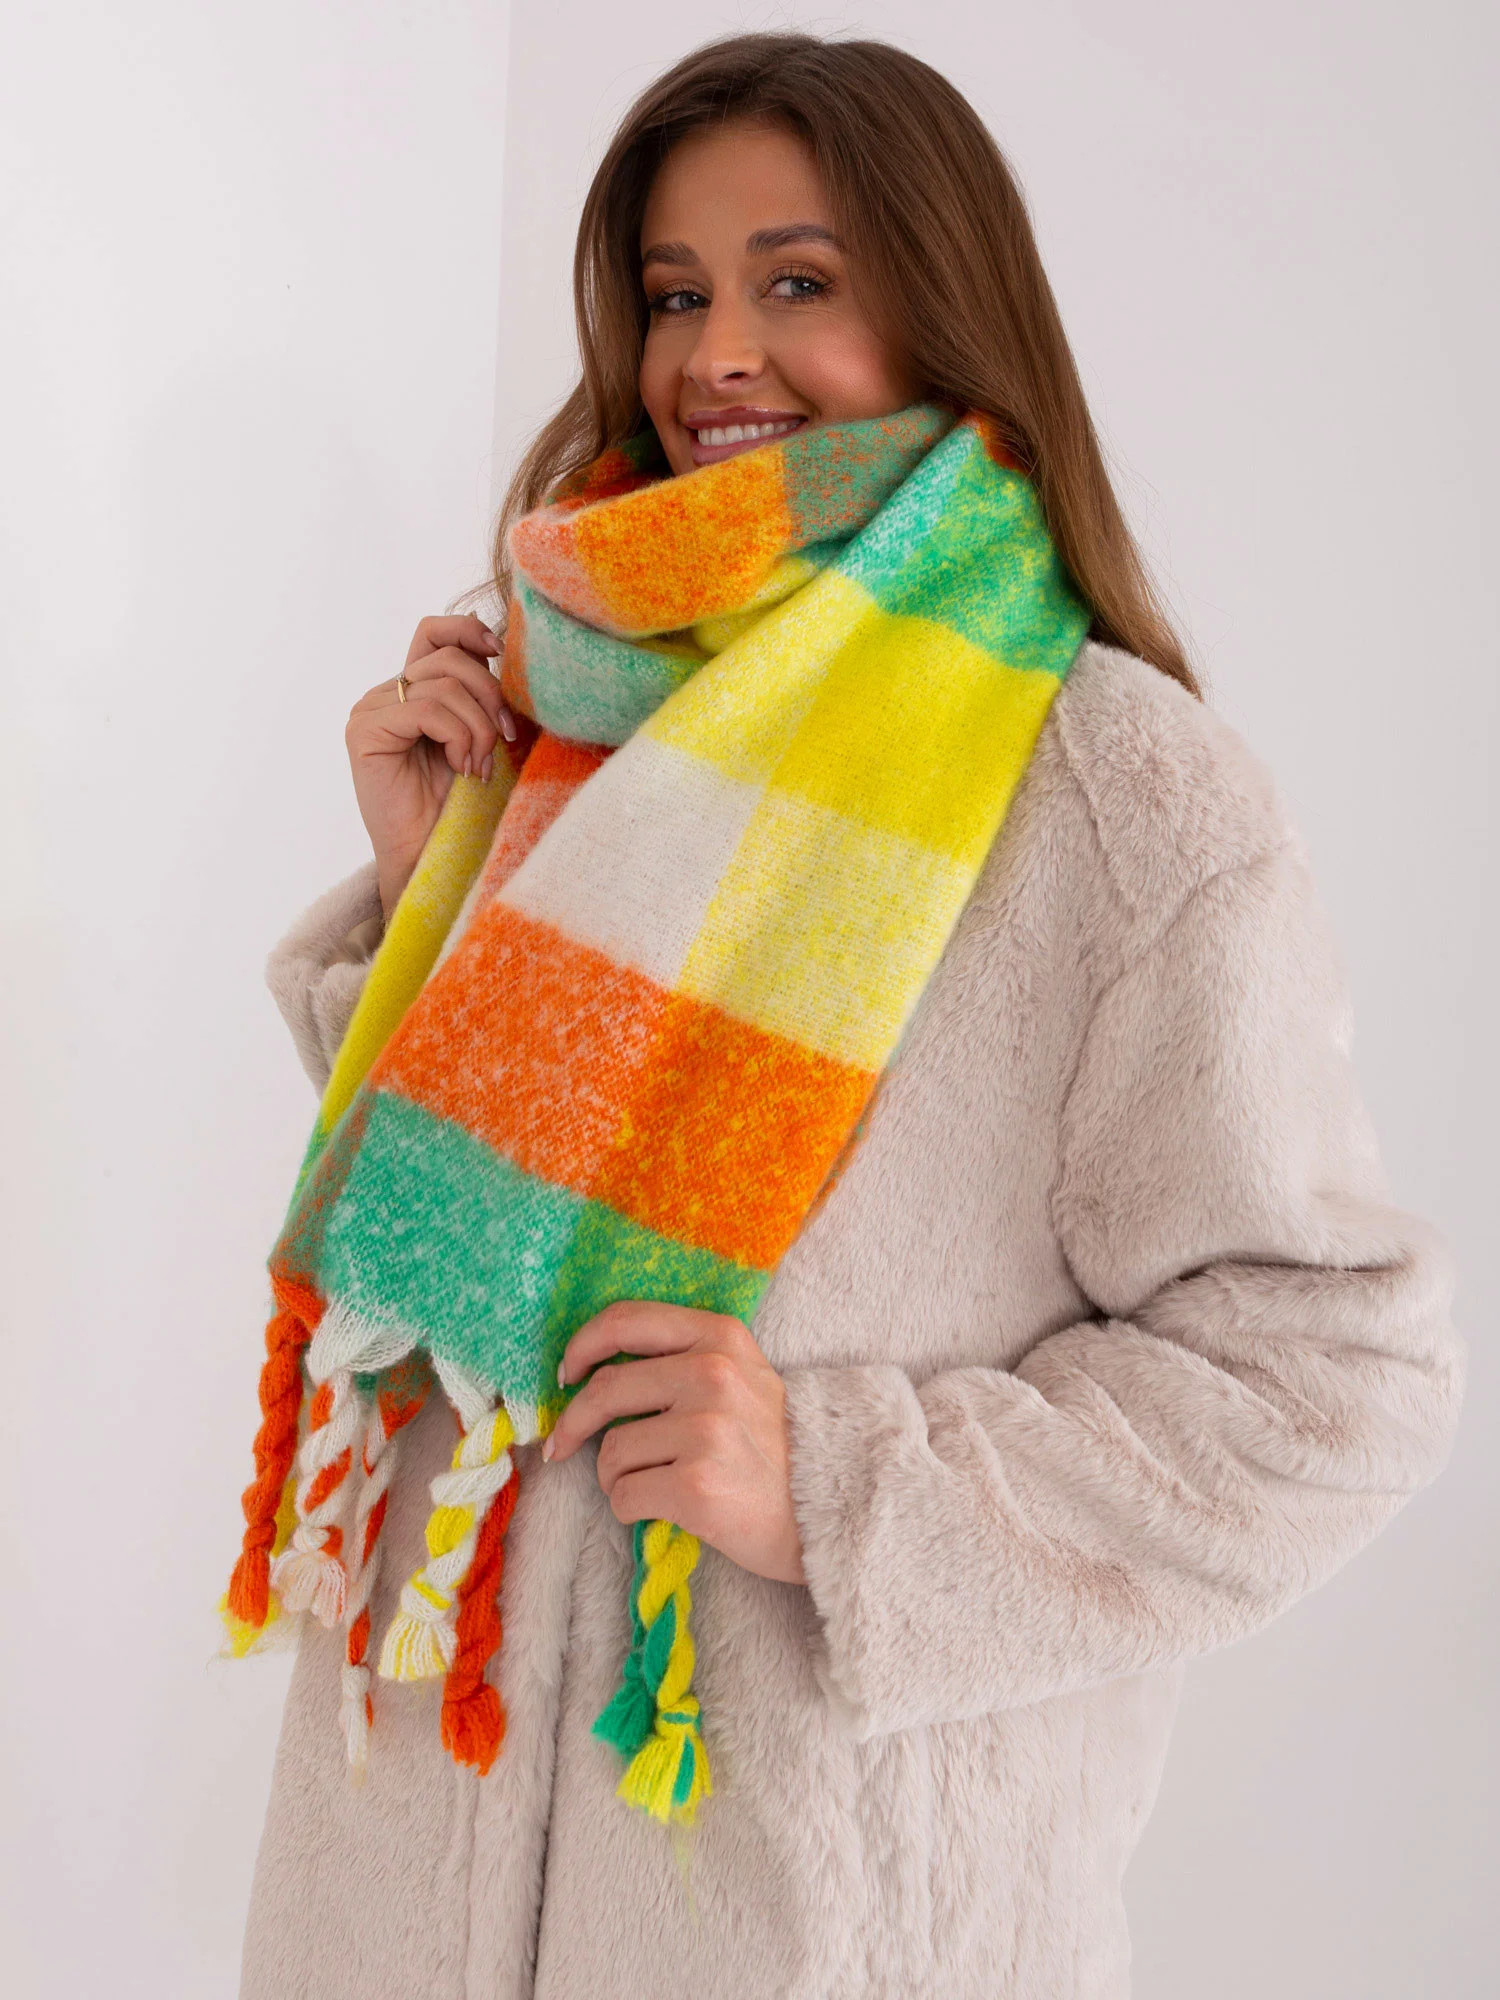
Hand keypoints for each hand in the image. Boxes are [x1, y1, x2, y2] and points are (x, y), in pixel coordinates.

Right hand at [345, 615, 521, 918]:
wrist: (436, 857)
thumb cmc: (464, 805)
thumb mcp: (485, 740)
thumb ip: (487, 699)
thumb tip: (512, 653)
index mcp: (414, 690)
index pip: (434, 632)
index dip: (469, 631)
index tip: (501, 654)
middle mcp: (387, 694)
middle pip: (449, 658)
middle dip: (489, 696)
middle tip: (504, 739)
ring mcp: (371, 710)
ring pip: (442, 684)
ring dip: (477, 726)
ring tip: (479, 765)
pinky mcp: (365, 732)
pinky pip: (425, 709)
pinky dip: (456, 737)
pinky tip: (462, 767)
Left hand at [542, 1301, 806, 1586]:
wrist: (830, 1510)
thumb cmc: (774, 1449)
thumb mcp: (743, 1377)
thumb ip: (683, 1360)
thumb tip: (592, 1371)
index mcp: (720, 1337)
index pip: (624, 1321)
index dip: (581, 1347)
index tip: (567, 1375)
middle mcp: (712, 1374)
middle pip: (604, 1389)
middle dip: (573, 1424)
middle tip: (563, 1445)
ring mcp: (704, 1430)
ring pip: (611, 1452)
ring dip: (614, 1477)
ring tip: (649, 1485)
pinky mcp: (695, 1485)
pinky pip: (624, 1496)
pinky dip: (631, 1509)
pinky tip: (663, 1510)